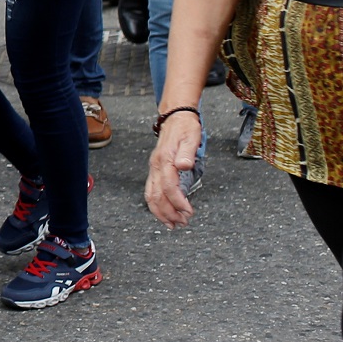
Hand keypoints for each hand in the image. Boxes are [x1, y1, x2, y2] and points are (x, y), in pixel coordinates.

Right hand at [145, 110, 202, 226]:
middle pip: (157, 196)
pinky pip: (151, 192)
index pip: (169, 187)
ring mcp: (154, 169)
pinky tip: (165, 213)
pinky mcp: (155, 171)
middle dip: (169, 213)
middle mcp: (156, 167)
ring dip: (161, 212)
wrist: (175, 117)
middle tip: (182, 223)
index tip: (188, 211)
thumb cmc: (185, 128)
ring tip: (173, 224)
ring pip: (150, 196)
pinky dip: (156, 205)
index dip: (178, 202)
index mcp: (165, 160)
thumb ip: (188, 152)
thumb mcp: (191, 137)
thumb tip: (184, 165)